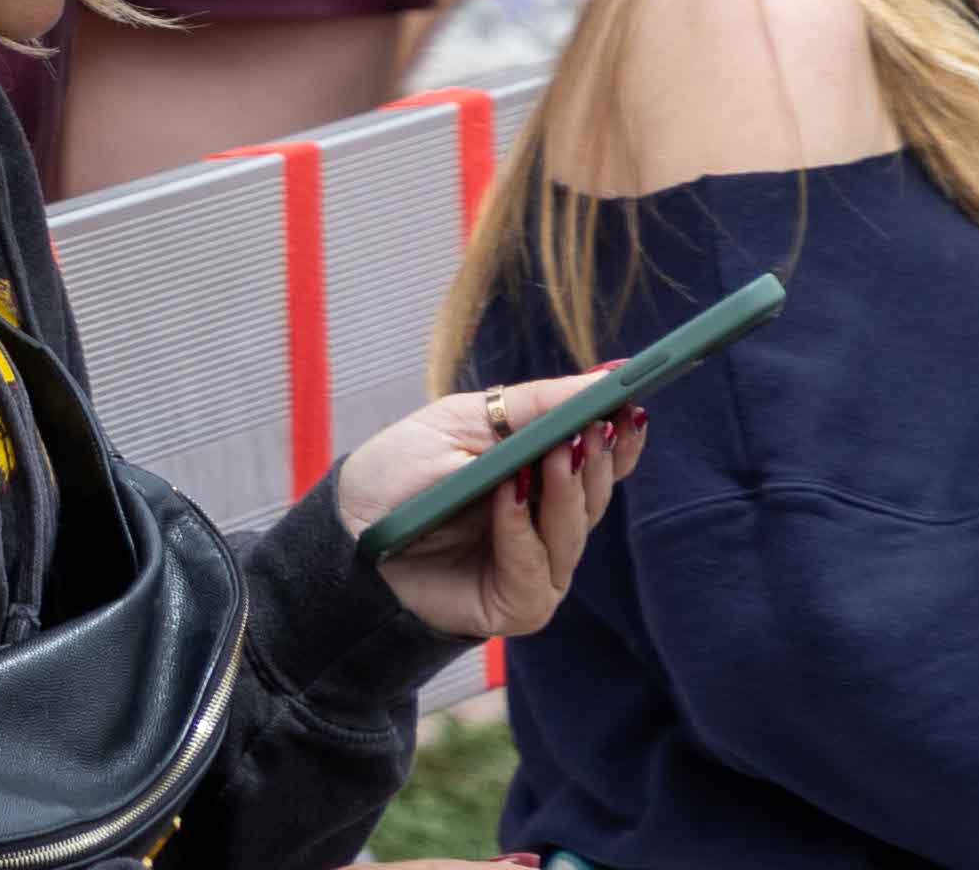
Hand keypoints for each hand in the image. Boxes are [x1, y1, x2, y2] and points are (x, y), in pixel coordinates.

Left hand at [336, 381, 640, 640]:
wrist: (344, 530)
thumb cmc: (400, 472)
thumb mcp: (463, 421)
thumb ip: (535, 406)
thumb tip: (608, 374)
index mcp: (539, 478)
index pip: (599, 462)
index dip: (620, 440)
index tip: (633, 407)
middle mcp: (547, 525)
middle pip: (594, 496)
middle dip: (596, 461)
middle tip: (594, 429)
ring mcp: (539, 568)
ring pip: (573, 531)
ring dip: (564, 490)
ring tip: (555, 454)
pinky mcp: (519, 603)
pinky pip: (536, 568)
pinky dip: (521, 530)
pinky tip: (508, 497)